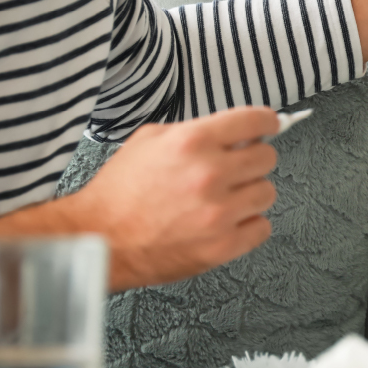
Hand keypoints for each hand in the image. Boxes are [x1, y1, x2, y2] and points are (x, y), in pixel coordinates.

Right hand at [72, 106, 280, 290]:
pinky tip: (227, 222)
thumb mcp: (149, 140)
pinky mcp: (221, 246)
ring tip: (226, 199)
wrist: (98, 237)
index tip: (269, 127)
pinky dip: (248, 226)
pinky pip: (262, 228)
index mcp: (192, 142)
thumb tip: (233, 133)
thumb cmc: (119, 192)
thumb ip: (195, 132)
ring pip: (267, 193)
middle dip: (254, 160)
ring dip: (250, 194)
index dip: (266, 123)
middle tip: (238, 168)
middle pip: (267, 158)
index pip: (255, 121)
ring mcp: (218, 212)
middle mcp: (209, 174)